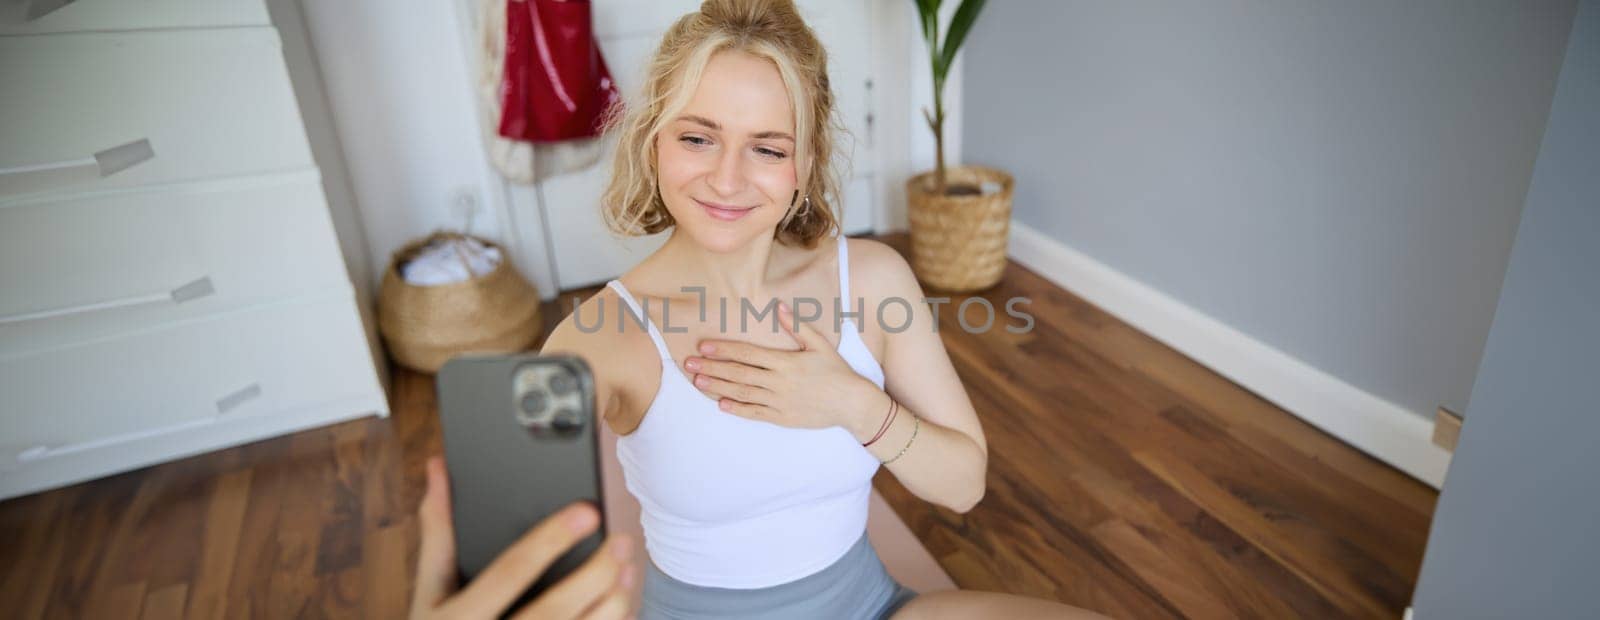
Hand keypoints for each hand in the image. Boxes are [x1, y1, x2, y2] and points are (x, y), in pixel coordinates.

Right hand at [410, 456, 636, 619]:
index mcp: (457, 616)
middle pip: (553, 609)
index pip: (509, 572)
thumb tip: (439, 466)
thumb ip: (438, 530)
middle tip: (622, 542)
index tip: (588, 511)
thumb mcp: (427, 589)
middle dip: (595, 574)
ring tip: (627, 572)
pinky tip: (621, 608)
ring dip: (610, 604)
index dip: (550, 540)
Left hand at [685, 301, 889, 439]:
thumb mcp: (820, 345)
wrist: (852, 404)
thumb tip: (778, 306)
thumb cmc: (836, 372)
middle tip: (688, 364)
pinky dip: (738, 409)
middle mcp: (779, 381)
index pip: (748, 353)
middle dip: (712, 368)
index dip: (724, 349)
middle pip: (739, 373)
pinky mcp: (782, 418)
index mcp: (786, 362)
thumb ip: (797, 326)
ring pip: (743, 393)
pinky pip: (755, 413)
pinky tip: (721, 404)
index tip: (704, 346)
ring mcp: (780, 401)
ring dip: (718, 387)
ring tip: (698, 382)